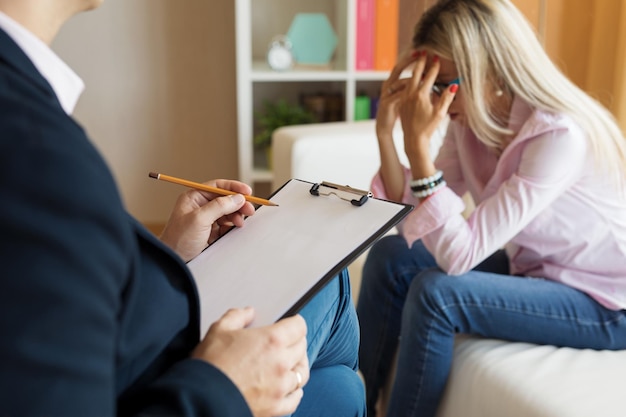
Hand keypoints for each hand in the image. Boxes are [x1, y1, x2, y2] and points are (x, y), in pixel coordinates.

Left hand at [160, 179, 255, 261]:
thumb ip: (220, 206)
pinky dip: (231, 226)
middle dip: (237, 204)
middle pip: (224, 199)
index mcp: (194, 197)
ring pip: (226, 212)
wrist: (173, 260)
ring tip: (239, 223)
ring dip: (235, 216)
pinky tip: (232, 229)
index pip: (217, 186)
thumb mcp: (199, 219)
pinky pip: (225, 225)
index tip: (248, 191)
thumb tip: (237, 198)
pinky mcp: (209, 231)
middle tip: (249, 210)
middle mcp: (200, 206)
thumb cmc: (179, 238)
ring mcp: (205, 218)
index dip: (233, 188)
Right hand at [193, 308, 309, 416]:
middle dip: (296, 342)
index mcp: (271, 340)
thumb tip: (248, 312)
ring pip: (302, 373)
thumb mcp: (219, 330)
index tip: (290, 325)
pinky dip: (294, 392)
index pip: (298, 326)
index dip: (294, 323)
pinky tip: (288, 388)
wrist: (201, 399)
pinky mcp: (276, 407)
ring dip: (296, 366)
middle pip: (302, 348)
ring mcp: (281, 387)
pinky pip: (295, 399)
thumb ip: (237, 316)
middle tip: (286, 342)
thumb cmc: (209, 365)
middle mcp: (281, 363)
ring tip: (289, 364)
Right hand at [376, 50, 419, 139]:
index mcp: (390, 83)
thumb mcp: (402, 97)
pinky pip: (398, 96)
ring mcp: (386, 95)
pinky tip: (418, 92)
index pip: (399, 67)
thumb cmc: (394, 111)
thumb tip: (423, 78)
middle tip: (419, 54)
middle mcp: (387, 86)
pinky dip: (409, 93)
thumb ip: (409, 87)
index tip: (419, 52)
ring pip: (399, 82)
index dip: (408, 59)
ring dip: (412, 78)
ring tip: (424, 76)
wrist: (383, 127)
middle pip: (397, 69)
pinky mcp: (387, 104)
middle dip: (408, 61)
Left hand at [398, 52, 455, 161]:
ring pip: (409, 79)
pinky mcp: (402, 102)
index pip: (429, 76)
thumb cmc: (428, 127)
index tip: (436, 56)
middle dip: (420, 62)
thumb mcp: (440, 113)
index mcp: (421, 95)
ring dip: (414, 70)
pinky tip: (412, 78)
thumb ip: (446, 98)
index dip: (434, 66)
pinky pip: (405, 87)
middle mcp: (411, 94)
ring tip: (417, 61)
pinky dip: (409, 80)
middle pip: (416, 73)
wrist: (414, 139)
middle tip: (423, 51)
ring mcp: (405, 98)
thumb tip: (454, 85)